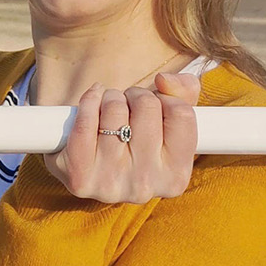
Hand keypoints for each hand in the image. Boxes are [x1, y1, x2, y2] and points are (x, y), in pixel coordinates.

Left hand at [45, 71, 200, 203]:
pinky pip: (84, 123)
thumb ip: (184, 91)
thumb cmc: (138, 140)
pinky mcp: (80, 179)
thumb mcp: (171, 120)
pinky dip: (87, 103)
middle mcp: (146, 185)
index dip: (166, 99)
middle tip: (128, 104)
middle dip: (134, 95)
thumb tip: (163, 80)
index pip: (181, 114)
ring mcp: (111, 184)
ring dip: (110, 97)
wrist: (92, 169)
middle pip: (147, 106)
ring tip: (109, 108)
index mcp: (175, 177)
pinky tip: (91, 103)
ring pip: (115, 109)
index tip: (155, 103)